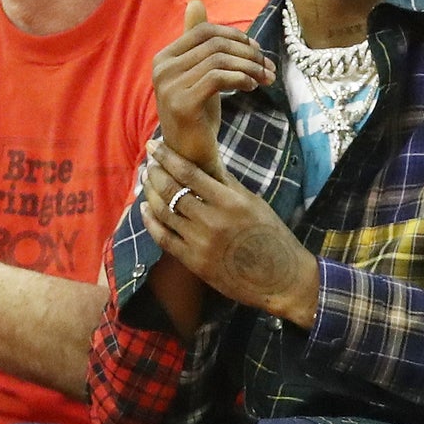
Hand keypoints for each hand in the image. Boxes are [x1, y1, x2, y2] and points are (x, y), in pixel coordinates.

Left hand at [141, 140, 318, 328]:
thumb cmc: (272, 236)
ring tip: (145, 182)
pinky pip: (163, 238)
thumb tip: (206, 163)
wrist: (280, 277)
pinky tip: (144, 209)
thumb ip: (228, 185)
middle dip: (155, 173)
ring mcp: (200, 243)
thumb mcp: (255, 203)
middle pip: (171, 191)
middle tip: (148, 162)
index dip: (168, 157)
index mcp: (231, 201)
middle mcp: (212, 220)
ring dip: (149, 194)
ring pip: (163, 212)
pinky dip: (150, 222)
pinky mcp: (193, 262)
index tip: (155, 146)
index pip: (190, 173)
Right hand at [153, 0, 273, 180]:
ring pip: (220, 60)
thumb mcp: (199, 72)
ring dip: (251, 67)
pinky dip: (242, 78)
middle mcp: (162, 68)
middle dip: (249, 53)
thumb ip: (198, 41)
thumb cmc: (198, 111)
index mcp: (165, 57)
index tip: (258, 51)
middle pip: (216, 44)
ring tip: (265, 78)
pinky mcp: (182, 103)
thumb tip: (195, 1)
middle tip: (268, 66)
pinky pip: (219, 78)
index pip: (206, 32)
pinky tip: (252, 86)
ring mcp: (169, 86)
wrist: (191, 153)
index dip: (237, 37)